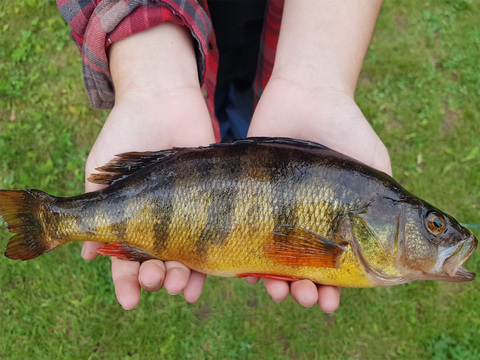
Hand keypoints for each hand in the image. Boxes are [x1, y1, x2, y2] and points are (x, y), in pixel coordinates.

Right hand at [82, 23, 214, 308]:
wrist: (161, 100)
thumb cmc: (124, 132)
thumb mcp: (99, 171)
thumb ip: (93, 210)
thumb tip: (88, 256)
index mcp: (131, 218)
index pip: (126, 261)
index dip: (126, 284)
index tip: (131, 302)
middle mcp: (159, 220)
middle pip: (157, 263)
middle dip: (155, 278)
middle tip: (155, 281)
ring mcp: (185, 212)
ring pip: (184, 257)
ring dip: (181, 277)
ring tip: (180, 284)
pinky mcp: (210, 200)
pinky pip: (211, 236)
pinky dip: (208, 261)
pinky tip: (206, 276)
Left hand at [247, 76, 391, 311]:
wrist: (307, 95)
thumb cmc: (346, 128)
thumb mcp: (375, 166)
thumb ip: (385, 204)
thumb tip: (396, 248)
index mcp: (333, 224)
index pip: (332, 268)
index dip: (331, 291)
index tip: (329, 304)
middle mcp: (302, 222)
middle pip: (300, 270)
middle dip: (305, 291)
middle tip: (308, 298)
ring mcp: (273, 212)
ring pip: (270, 260)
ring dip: (276, 284)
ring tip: (279, 293)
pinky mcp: (248, 197)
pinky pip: (241, 234)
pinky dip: (243, 259)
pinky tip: (249, 275)